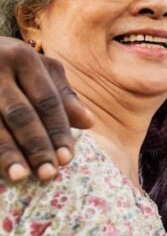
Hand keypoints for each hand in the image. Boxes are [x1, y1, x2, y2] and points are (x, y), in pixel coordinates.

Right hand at [0, 37, 92, 181]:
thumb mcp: (38, 68)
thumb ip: (62, 95)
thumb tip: (89, 122)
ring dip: (7, 153)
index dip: (58, 131)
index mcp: (23, 58)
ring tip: (20, 177)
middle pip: (20, 114)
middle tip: (48, 174)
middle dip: (36, 146)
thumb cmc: (9, 63)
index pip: (47, 100)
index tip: (66, 159)